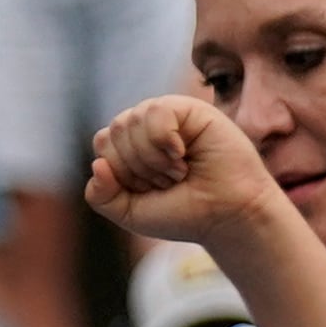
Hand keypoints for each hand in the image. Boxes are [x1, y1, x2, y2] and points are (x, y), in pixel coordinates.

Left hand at [86, 92, 289, 245]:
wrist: (228, 216)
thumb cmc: (183, 213)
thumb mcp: (129, 212)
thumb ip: (100, 194)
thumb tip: (97, 164)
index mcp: (132, 144)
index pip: (103, 142)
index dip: (120, 172)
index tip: (149, 190)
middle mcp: (149, 127)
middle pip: (113, 132)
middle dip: (136, 168)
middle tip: (169, 182)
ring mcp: (171, 116)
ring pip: (130, 122)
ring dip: (151, 158)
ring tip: (178, 171)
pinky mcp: (193, 110)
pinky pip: (156, 111)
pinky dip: (164, 139)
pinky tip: (182, 154)